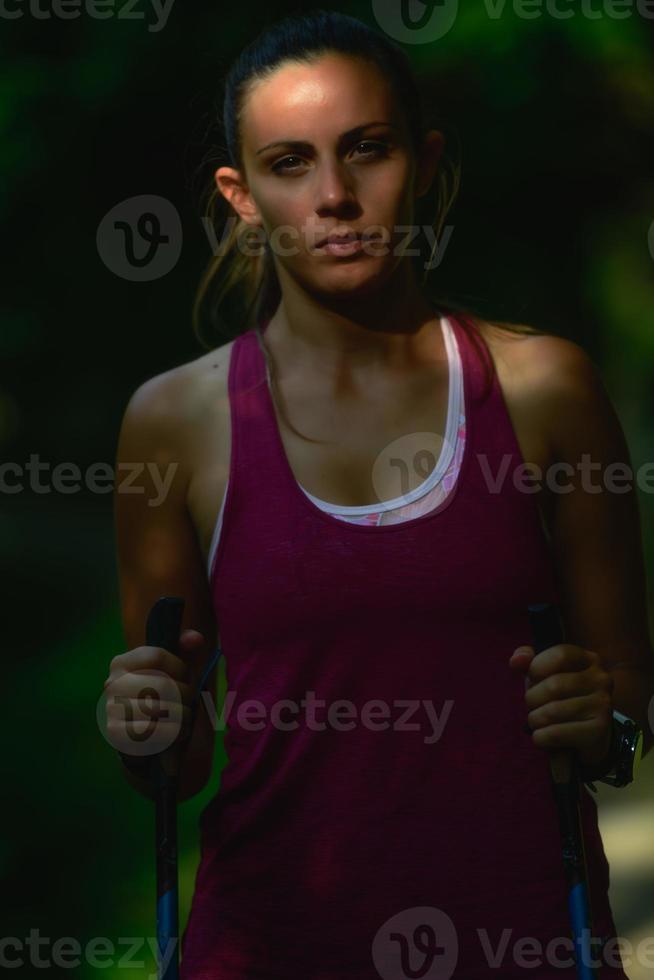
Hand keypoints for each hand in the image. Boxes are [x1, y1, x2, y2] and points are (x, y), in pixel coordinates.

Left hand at [509, 643, 613, 767]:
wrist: (590, 736)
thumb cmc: (562, 699)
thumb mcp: (546, 676)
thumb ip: (529, 663)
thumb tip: (516, 660)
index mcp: (589, 660)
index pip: (561, 655)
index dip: (538, 667)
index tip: (533, 679)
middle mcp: (601, 680)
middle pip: (554, 686)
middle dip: (532, 699)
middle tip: (533, 706)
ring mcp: (602, 705)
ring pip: (552, 712)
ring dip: (535, 720)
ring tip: (538, 722)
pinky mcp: (598, 731)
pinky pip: (556, 734)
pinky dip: (541, 737)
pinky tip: (543, 736)